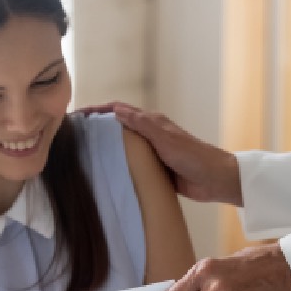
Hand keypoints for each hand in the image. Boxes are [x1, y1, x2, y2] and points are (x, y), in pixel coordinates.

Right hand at [78, 101, 241, 205]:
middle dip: (97, 128)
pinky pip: (132, 165)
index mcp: (152, 122)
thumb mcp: (165, 138)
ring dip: (106, 148)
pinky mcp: (155, 170)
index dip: (98, 110)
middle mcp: (150, 134)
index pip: (119, 111)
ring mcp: (152, 153)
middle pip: (118, 127)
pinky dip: (119, 166)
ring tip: (84, 156)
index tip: (77, 115)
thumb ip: (142, 124)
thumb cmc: (193, 156)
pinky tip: (106, 174)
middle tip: (74, 137)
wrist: (216, 180)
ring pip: (124, 147)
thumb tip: (116, 110)